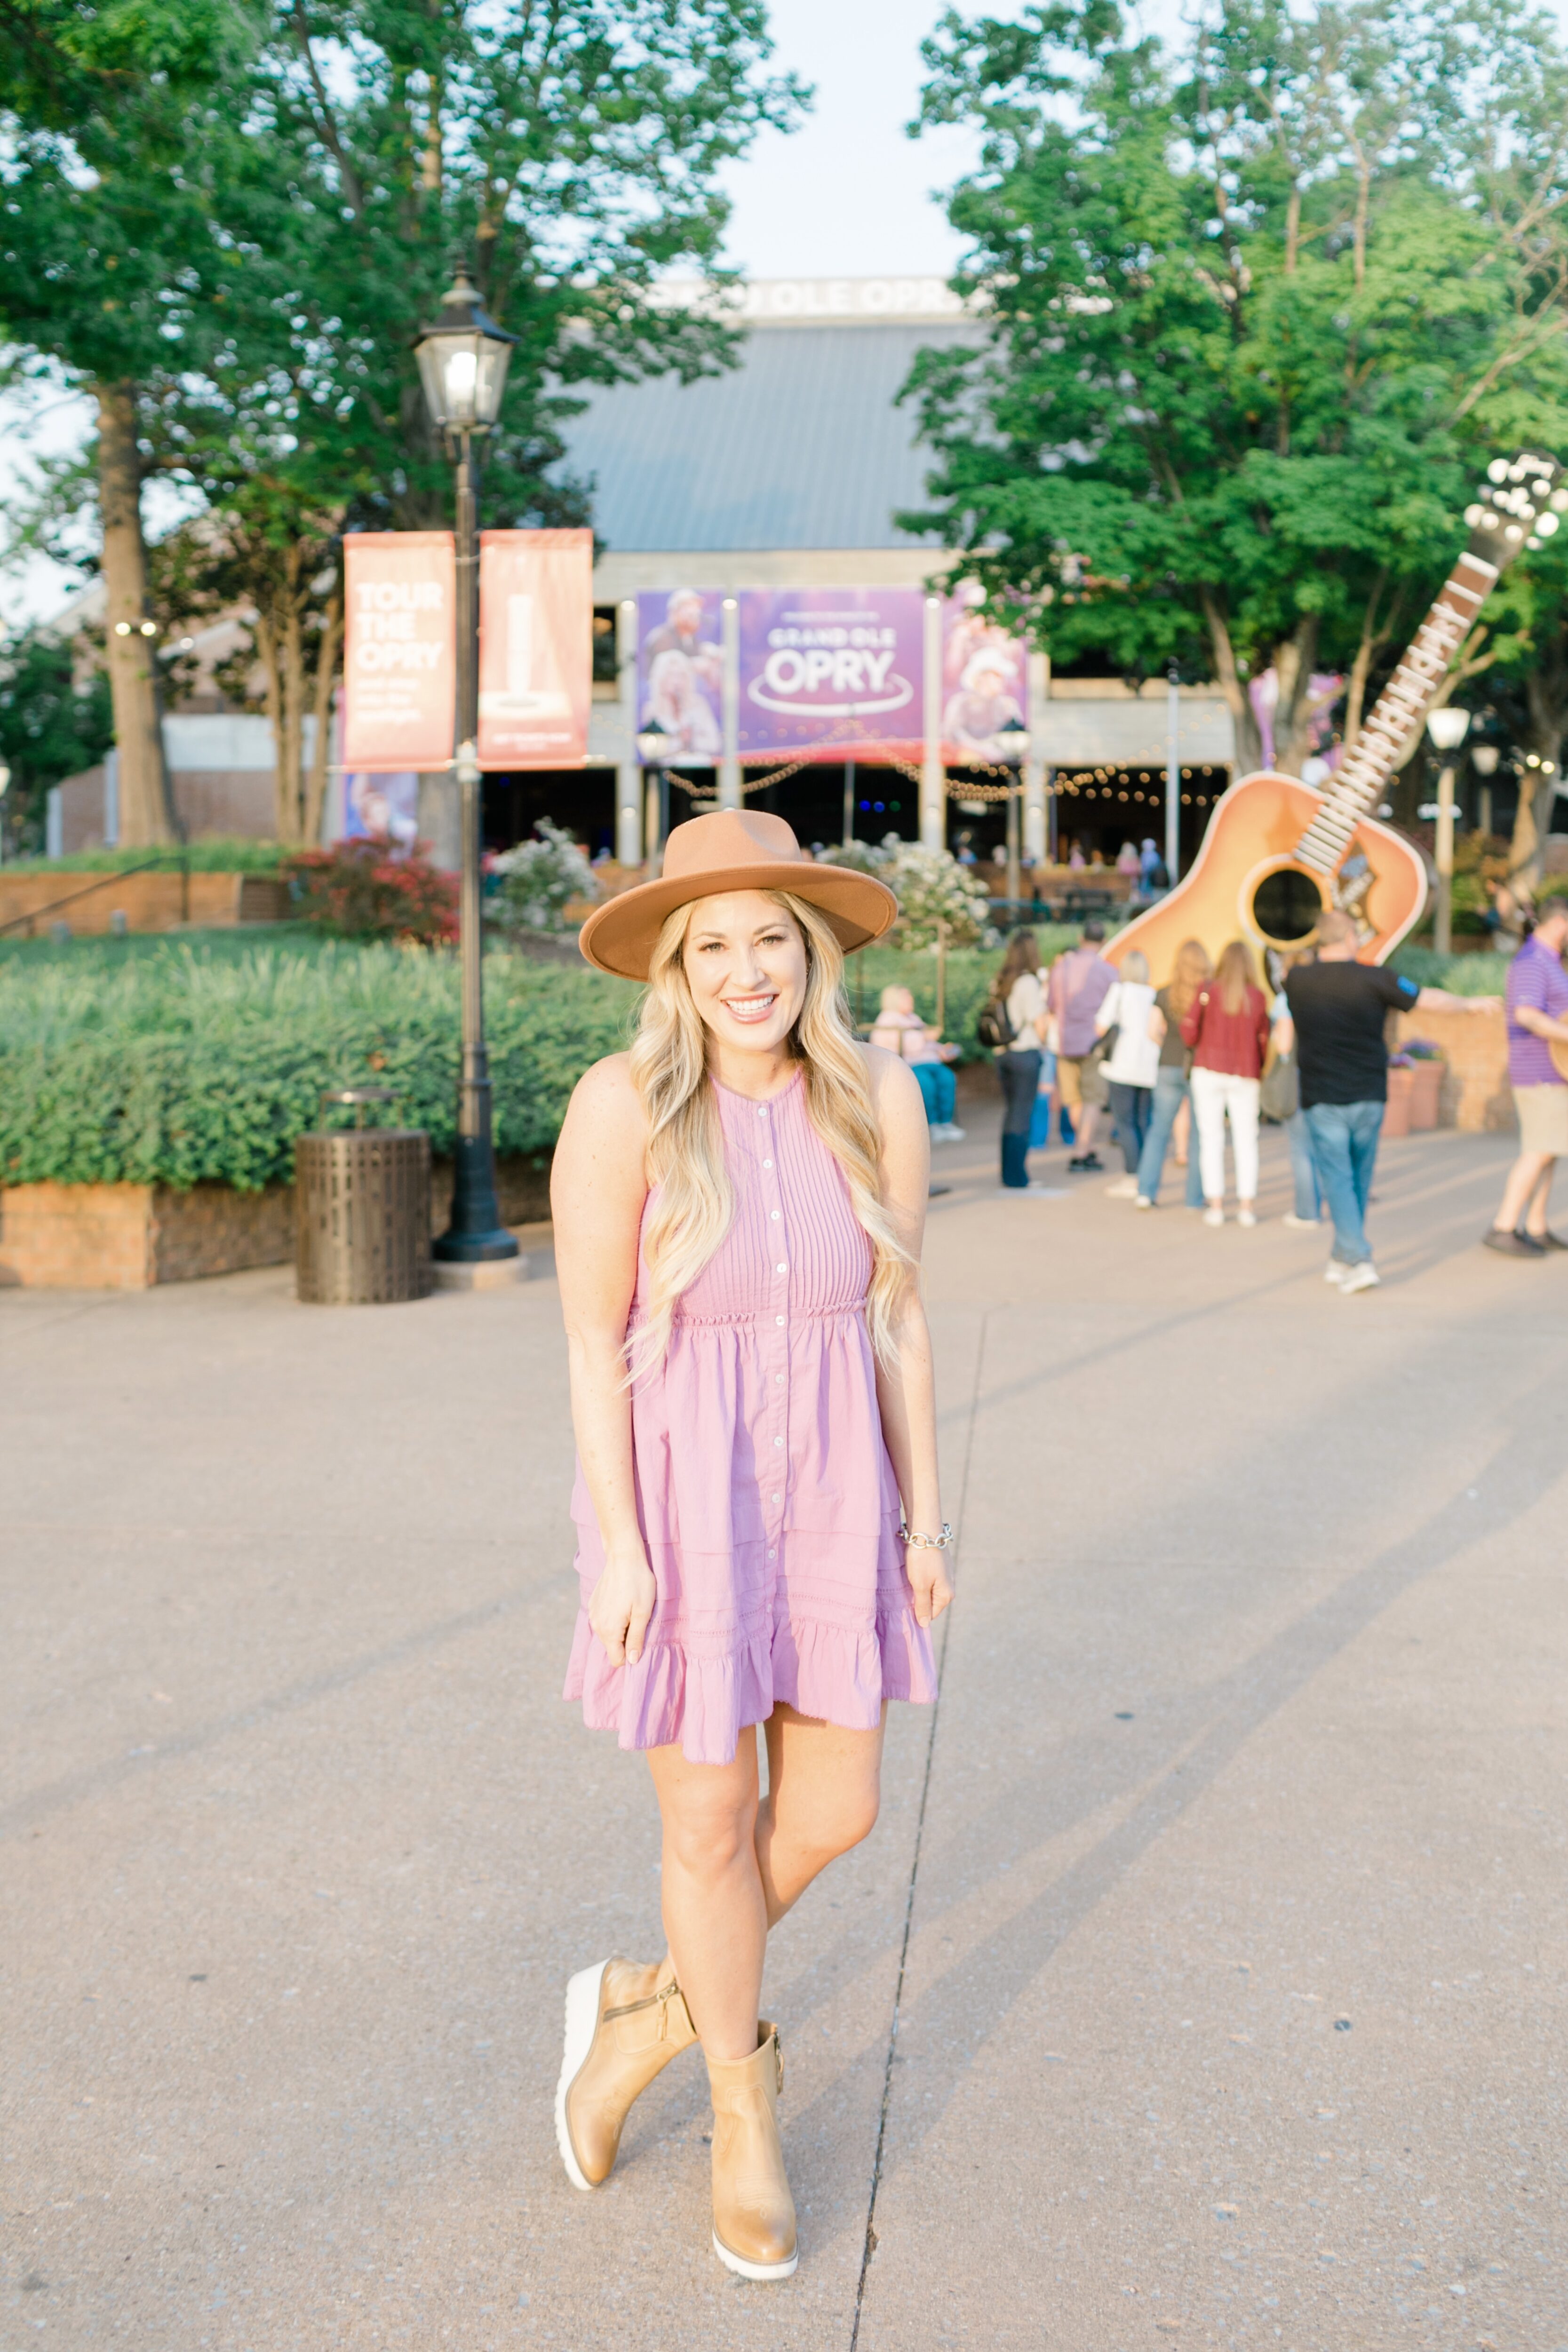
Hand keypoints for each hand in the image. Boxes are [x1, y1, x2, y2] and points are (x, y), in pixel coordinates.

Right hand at [588, 1545, 656, 1668]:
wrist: (623, 1556)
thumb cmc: (638, 1583)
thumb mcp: (643, 1613)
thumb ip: (636, 1639)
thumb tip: (633, 1661)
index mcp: (609, 1631)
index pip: (617, 1659)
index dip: (631, 1653)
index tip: (640, 1637)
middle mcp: (597, 1625)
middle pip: (612, 1647)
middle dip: (625, 1640)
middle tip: (637, 1620)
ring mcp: (593, 1614)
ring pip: (607, 1634)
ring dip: (619, 1628)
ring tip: (630, 1609)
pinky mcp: (593, 1604)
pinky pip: (603, 1621)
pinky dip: (612, 1617)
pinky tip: (621, 1602)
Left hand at [904, 1538, 953, 1630]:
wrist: (926, 1531)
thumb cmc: (922, 1559)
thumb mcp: (920, 1585)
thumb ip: (922, 1606)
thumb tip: (924, 1624)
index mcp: (947, 1595)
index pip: (930, 1614)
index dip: (917, 1609)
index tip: (908, 1597)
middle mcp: (950, 1587)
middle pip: (930, 1602)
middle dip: (918, 1597)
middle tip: (909, 1585)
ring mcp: (946, 1576)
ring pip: (928, 1590)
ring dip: (918, 1586)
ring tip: (911, 1575)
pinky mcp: (941, 1567)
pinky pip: (929, 1579)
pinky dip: (921, 1576)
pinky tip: (915, 1568)